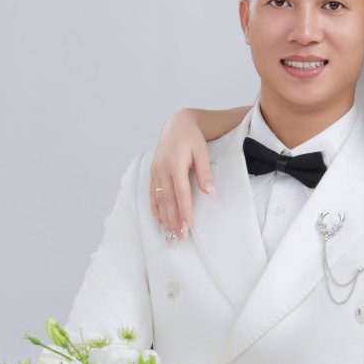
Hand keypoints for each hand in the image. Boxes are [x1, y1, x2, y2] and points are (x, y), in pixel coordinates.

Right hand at [149, 110, 214, 241]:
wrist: (176, 124)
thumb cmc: (191, 138)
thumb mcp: (202, 152)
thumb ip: (205, 173)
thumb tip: (211, 193)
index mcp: (175, 164)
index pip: (181, 194)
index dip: (185, 212)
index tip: (188, 227)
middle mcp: (162, 170)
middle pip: (168, 201)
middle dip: (173, 222)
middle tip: (178, 239)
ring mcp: (155, 172)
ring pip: (159, 200)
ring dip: (164, 219)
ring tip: (169, 235)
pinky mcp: (152, 173)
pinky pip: (152, 194)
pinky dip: (155, 209)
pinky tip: (158, 221)